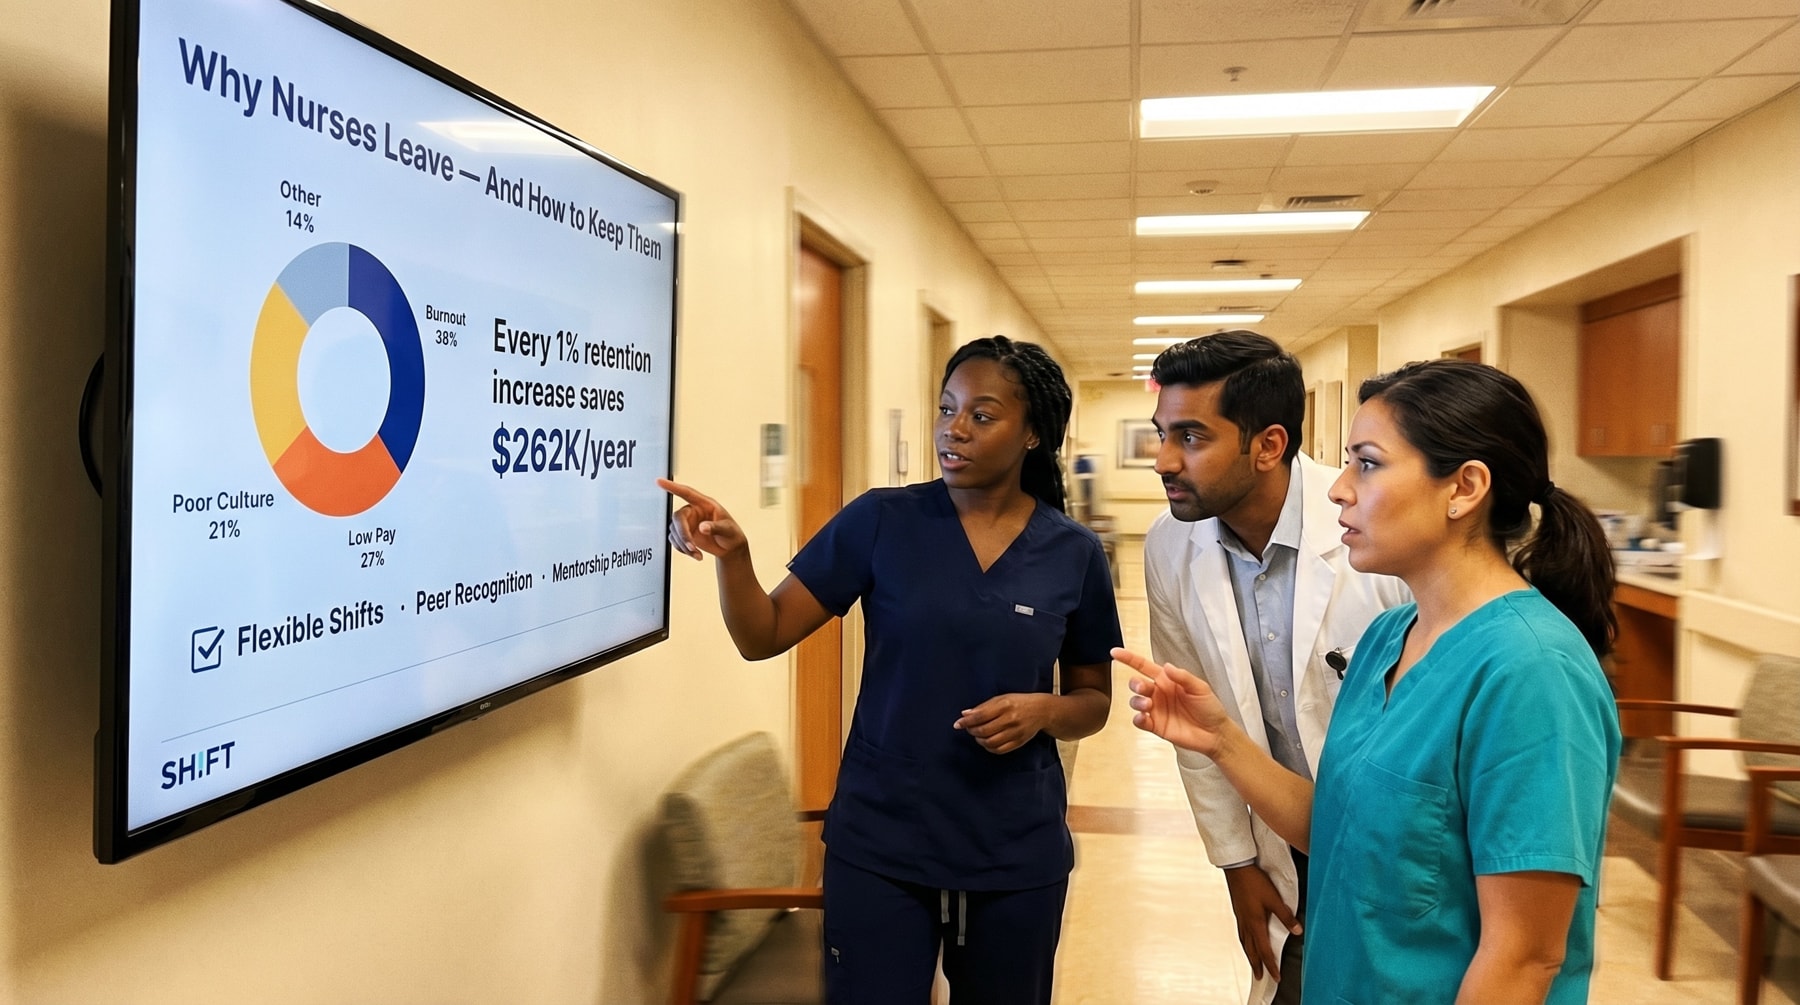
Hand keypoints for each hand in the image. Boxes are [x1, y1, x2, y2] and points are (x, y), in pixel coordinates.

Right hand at [658, 478, 746, 560]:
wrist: (730, 548)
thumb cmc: (731, 533)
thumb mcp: (728, 530)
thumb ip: (715, 527)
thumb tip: (702, 527)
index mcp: (705, 504)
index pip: (687, 493)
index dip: (673, 487)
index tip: (659, 481)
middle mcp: (693, 511)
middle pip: (678, 518)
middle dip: (683, 534)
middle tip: (691, 548)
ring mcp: (688, 523)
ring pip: (675, 532)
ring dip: (684, 545)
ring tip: (697, 554)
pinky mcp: (684, 534)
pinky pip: (676, 541)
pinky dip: (683, 550)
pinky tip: (695, 555)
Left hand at [954, 693, 1050, 754]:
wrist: (1042, 710)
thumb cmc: (1018, 702)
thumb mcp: (1001, 698)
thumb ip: (983, 707)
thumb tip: (965, 714)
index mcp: (1005, 705)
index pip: (980, 715)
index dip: (966, 721)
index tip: (957, 724)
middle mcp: (1010, 719)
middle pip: (984, 730)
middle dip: (972, 731)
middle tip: (968, 729)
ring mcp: (1015, 732)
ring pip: (990, 742)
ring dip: (979, 740)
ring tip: (977, 735)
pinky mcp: (1019, 742)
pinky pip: (999, 750)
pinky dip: (989, 748)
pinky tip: (987, 742)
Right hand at [1114, 646, 1232, 756]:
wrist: (1215, 733)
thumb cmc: (1210, 707)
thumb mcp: (1200, 688)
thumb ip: (1182, 677)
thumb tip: (1167, 666)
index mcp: (1167, 680)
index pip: (1143, 666)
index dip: (1129, 658)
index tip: (1115, 652)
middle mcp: (1158, 693)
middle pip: (1137, 683)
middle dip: (1135, 683)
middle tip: (1143, 688)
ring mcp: (1156, 710)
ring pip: (1135, 702)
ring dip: (1137, 701)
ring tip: (1147, 705)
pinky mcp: (1155, 725)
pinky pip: (1140, 721)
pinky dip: (1138, 718)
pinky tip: (1144, 717)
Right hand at [1223, 864, 1300, 981]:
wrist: (1237, 868)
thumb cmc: (1254, 882)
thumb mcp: (1274, 898)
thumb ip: (1286, 916)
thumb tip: (1297, 931)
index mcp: (1255, 923)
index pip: (1264, 950)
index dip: (1270, 965)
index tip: (1275, 977)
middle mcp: (1247, 924)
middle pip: (1252, 950)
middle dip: (1257, 965)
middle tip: (1261, 978)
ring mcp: (1241, 918)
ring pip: (1245, 943)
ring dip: (1250, 956)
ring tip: (1253, 963)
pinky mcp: (1239, 912)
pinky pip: (1242, 934)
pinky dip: (1245, 943)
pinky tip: (1247, 941)